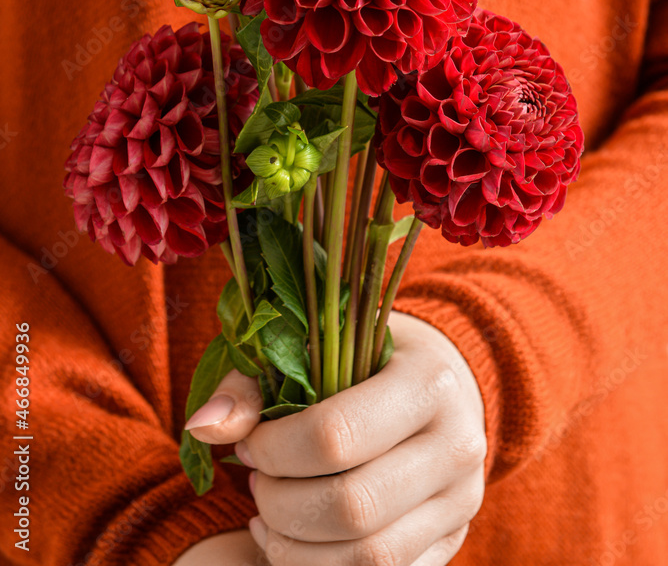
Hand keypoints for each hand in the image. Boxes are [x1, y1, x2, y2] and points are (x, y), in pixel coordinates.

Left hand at [187, 311, 485, 565]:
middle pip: (352, 508)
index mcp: (429, 381)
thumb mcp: (319, 345)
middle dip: (280, 505)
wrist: (447, 382)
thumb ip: (257, 383)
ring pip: (369, 558)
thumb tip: (203, 427)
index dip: (274, 449)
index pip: (335, 435)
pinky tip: (296, 541)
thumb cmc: (367, 355)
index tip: (249, 443)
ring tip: (266, 517)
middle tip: (254, 482)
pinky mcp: (453, 539)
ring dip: (296, 549)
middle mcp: (458, 444)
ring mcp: (462, 500)